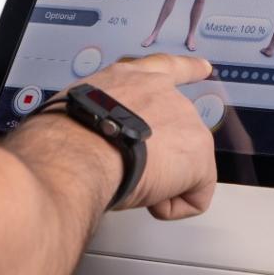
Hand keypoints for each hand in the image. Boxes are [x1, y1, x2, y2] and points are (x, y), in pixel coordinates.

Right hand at [79, 55, 215, 219]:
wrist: (81, 149)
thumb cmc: (69, 134)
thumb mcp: (82, 110)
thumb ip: (101, 114)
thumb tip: (97, 134)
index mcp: (132, 78)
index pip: (167, 68)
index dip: (188, 69)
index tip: (205, 67)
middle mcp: (164, 91)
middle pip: (177, 127)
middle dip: (159, 153)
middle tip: (126, 166)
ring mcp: (186, 118)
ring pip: (184, 164)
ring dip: (160, 180)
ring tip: (130, 180)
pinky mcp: (198, 152)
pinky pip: (196, 194)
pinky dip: (172, 206)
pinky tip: (149, 200)